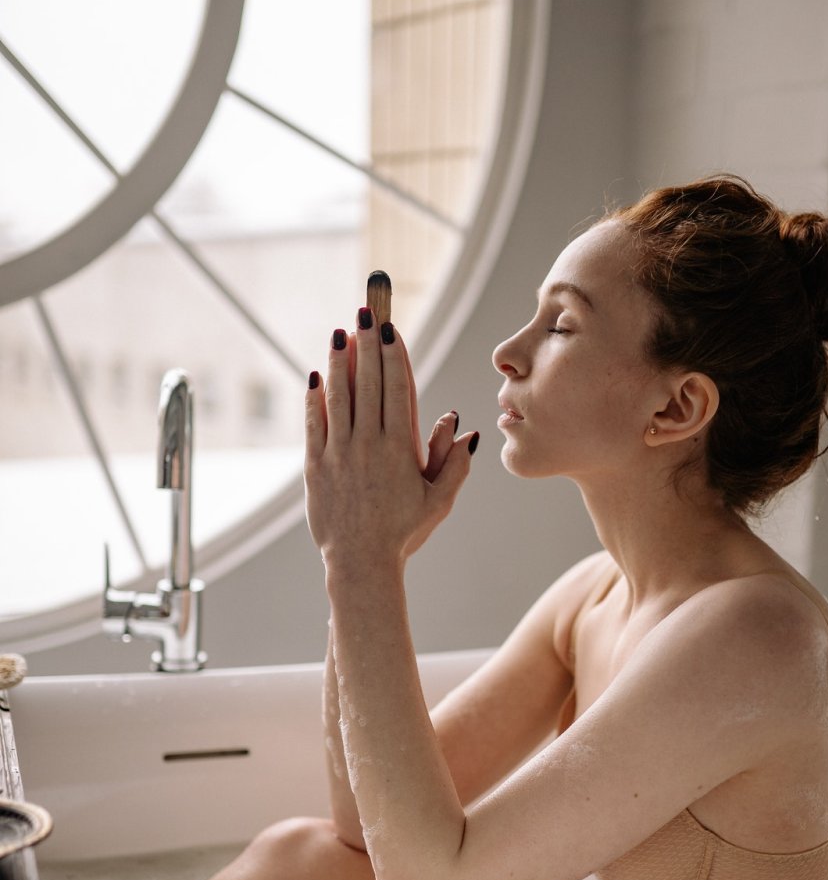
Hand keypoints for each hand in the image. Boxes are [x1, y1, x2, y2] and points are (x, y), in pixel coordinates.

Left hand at [304, 309, 478, 569]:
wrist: (361, 565)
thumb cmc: (404, 534)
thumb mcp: (439, 502)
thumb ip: (454, 464)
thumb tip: (462, 428)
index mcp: (401, 449)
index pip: (397, 389)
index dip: (393, 354)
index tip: (391, 329)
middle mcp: (369, 444)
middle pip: (368, 382)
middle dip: (367, 344)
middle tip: (366, 314)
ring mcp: (339, 454)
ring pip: (338, 396)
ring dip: (338, 361)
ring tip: (339, 333)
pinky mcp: (315, 467)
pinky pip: (314, 423)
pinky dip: (314, 397)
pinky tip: (316, 375)